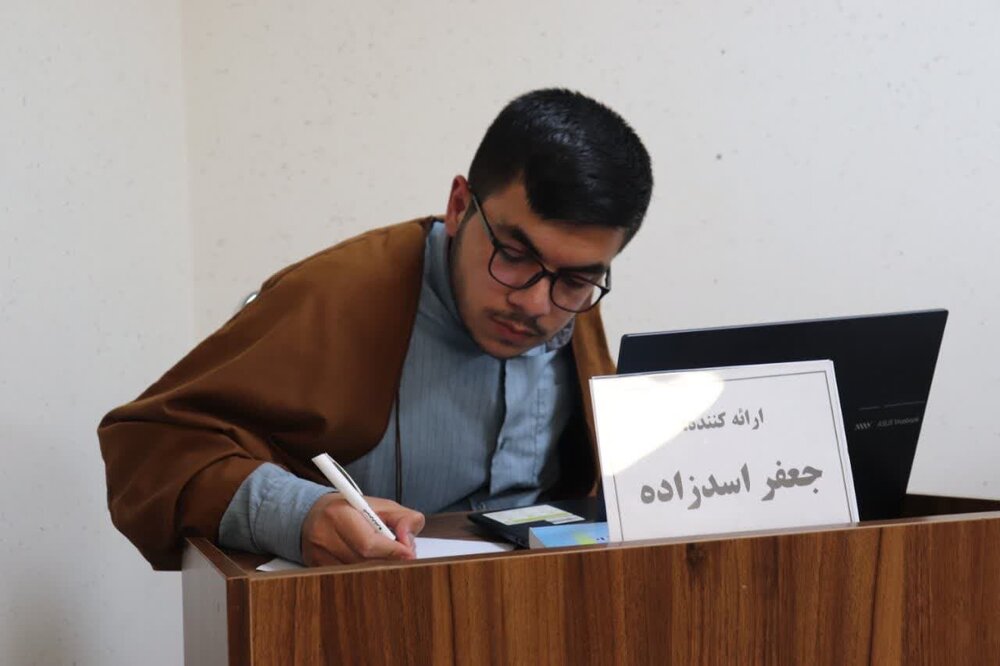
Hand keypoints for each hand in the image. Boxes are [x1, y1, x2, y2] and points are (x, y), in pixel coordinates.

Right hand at [300, 493, 424, 565]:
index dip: (392, 551)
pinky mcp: (316, 569)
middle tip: (403, 558)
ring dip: (378, 568)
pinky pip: (347, 578)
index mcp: (339, 513)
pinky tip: (369, 563)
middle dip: (389, 560)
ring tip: (385, 556)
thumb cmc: (350, 509)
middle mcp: (324, 536)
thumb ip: (402, 518)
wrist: (311, 514)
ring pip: (357, 573)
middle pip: (364, 561)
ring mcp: (318, 556)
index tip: (409, 553)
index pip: (368, 542)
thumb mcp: (380, 505)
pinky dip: (364, 573)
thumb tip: (408, 541)